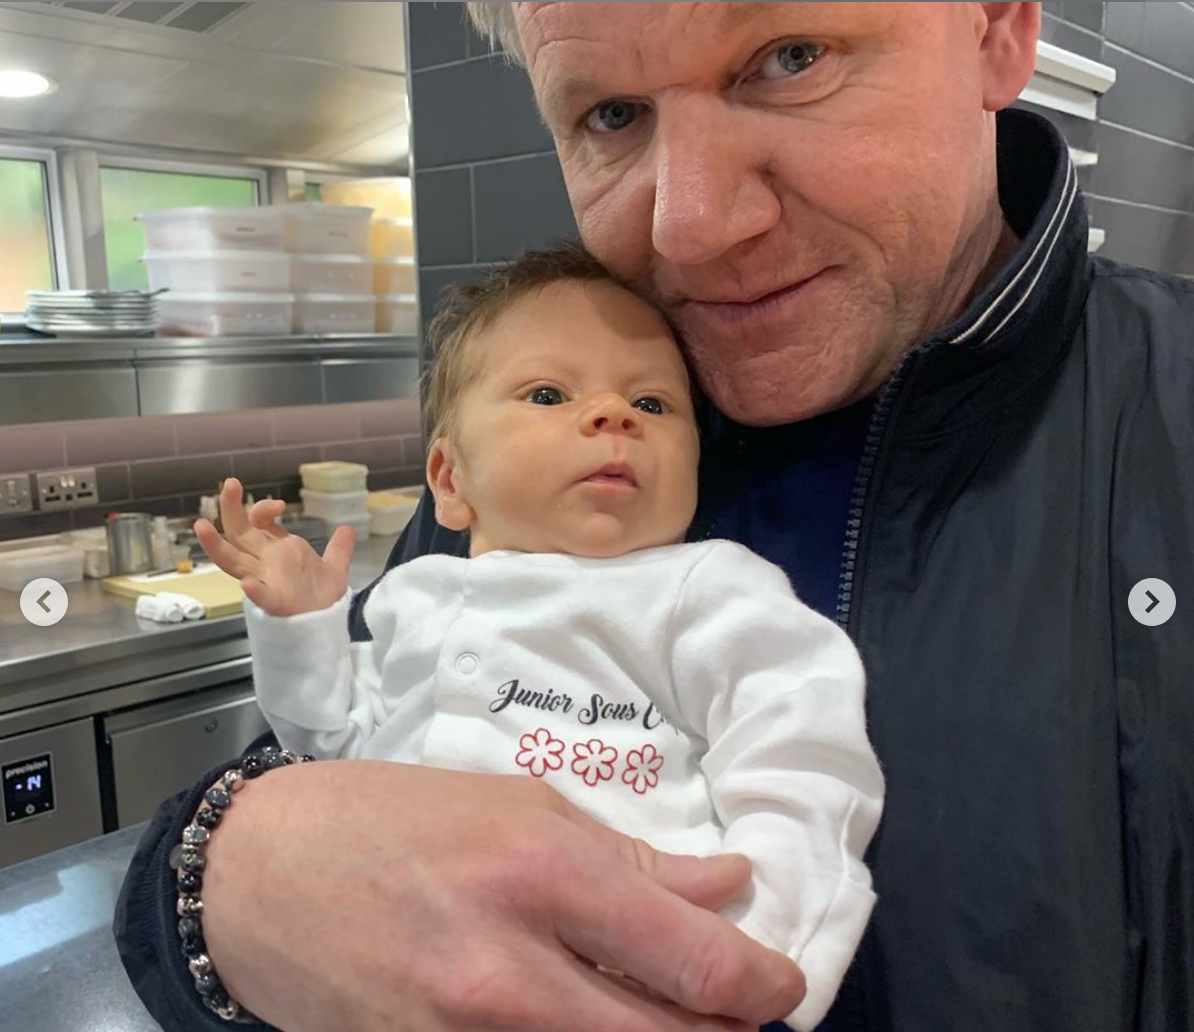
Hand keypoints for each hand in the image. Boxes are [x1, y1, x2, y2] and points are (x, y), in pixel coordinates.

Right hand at [194, 477, 353, 616]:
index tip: (280, 505)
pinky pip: (262, 597)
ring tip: (201, 526)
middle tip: (230, 484)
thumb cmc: (322, 599)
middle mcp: (266, 563)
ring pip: (233, 562)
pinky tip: (248, 583)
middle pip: (239, 533)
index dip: (263, 509)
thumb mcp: (334, 569)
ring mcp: (266, 582)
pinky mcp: (276, 605)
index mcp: (277, 551)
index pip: (260, 523)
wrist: (328, 626)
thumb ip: (338, 549)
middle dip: (231, 508)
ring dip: (216, 546)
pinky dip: (255, 590)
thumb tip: (347, 529)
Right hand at [202, 762, 806, 1031]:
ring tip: (662, 1011)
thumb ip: (629, 857)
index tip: (779, 981)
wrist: (259, 878)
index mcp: (543, 875)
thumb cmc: (390, 818)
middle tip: (735, 1010)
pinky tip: (588, 1020)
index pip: (695, 961)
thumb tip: (724, 883)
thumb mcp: (518, 805)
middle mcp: (511, 974)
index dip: (763, 983)